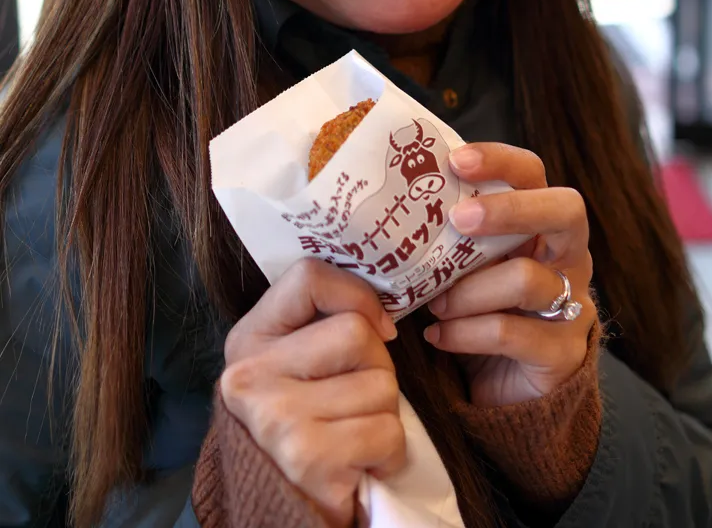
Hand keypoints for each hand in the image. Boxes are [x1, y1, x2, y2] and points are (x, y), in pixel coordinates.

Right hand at [221, 258, 404, 527]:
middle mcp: (252, 376)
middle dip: (378, 366)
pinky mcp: (310, 460)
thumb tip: (384, 317)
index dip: (357, 295)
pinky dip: (391, 452)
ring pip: (381, 383)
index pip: (308, 278)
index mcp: (248, 340)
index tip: (377, 327)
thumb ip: (321, 325)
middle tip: (358, 399)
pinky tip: (363, 464)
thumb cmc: (305, 426)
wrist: (285, 509)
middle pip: (357, 332)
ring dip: (386, 413)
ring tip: (356, 434)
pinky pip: (389, 432)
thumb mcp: (295, 365)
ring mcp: (278, 418)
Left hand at [424, 143, 596, 408]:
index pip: (533, 173)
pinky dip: (464, 333)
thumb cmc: (480, 308)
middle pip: (564, 211)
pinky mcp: (563, 353)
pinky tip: (438, 335)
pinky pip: (509, 332)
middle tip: (459, 220)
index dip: (500, 160)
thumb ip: (451, 234)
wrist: (508, 392)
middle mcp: (569, 256)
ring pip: (526, 279)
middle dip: (509, 210)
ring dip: (469, 290)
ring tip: (435, 304)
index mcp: (542, 223)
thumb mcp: (468, 264)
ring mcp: (572, 304)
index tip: (455, 161)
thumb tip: (392, 199)